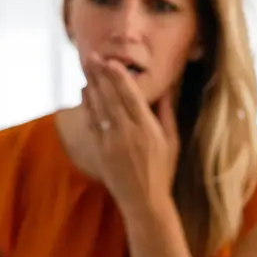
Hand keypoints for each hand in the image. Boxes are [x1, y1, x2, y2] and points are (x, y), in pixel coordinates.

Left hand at [83, 54, 179, 220]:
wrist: (144, 202)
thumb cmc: (162, 171)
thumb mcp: (172, 141)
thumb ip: (166, 113)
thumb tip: (165, 88)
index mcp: (147, 128)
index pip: (130, 96)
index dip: (119, 77)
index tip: (111, 61)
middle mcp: (127, 132)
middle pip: (111, 97)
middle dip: (100, 74)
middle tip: (91, 55)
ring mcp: (111, 141)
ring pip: (99, 107)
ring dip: (91, 84)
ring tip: (86, 66)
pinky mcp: (100, 150)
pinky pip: (92, 122)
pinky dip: (87, 105)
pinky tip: (84, 91)